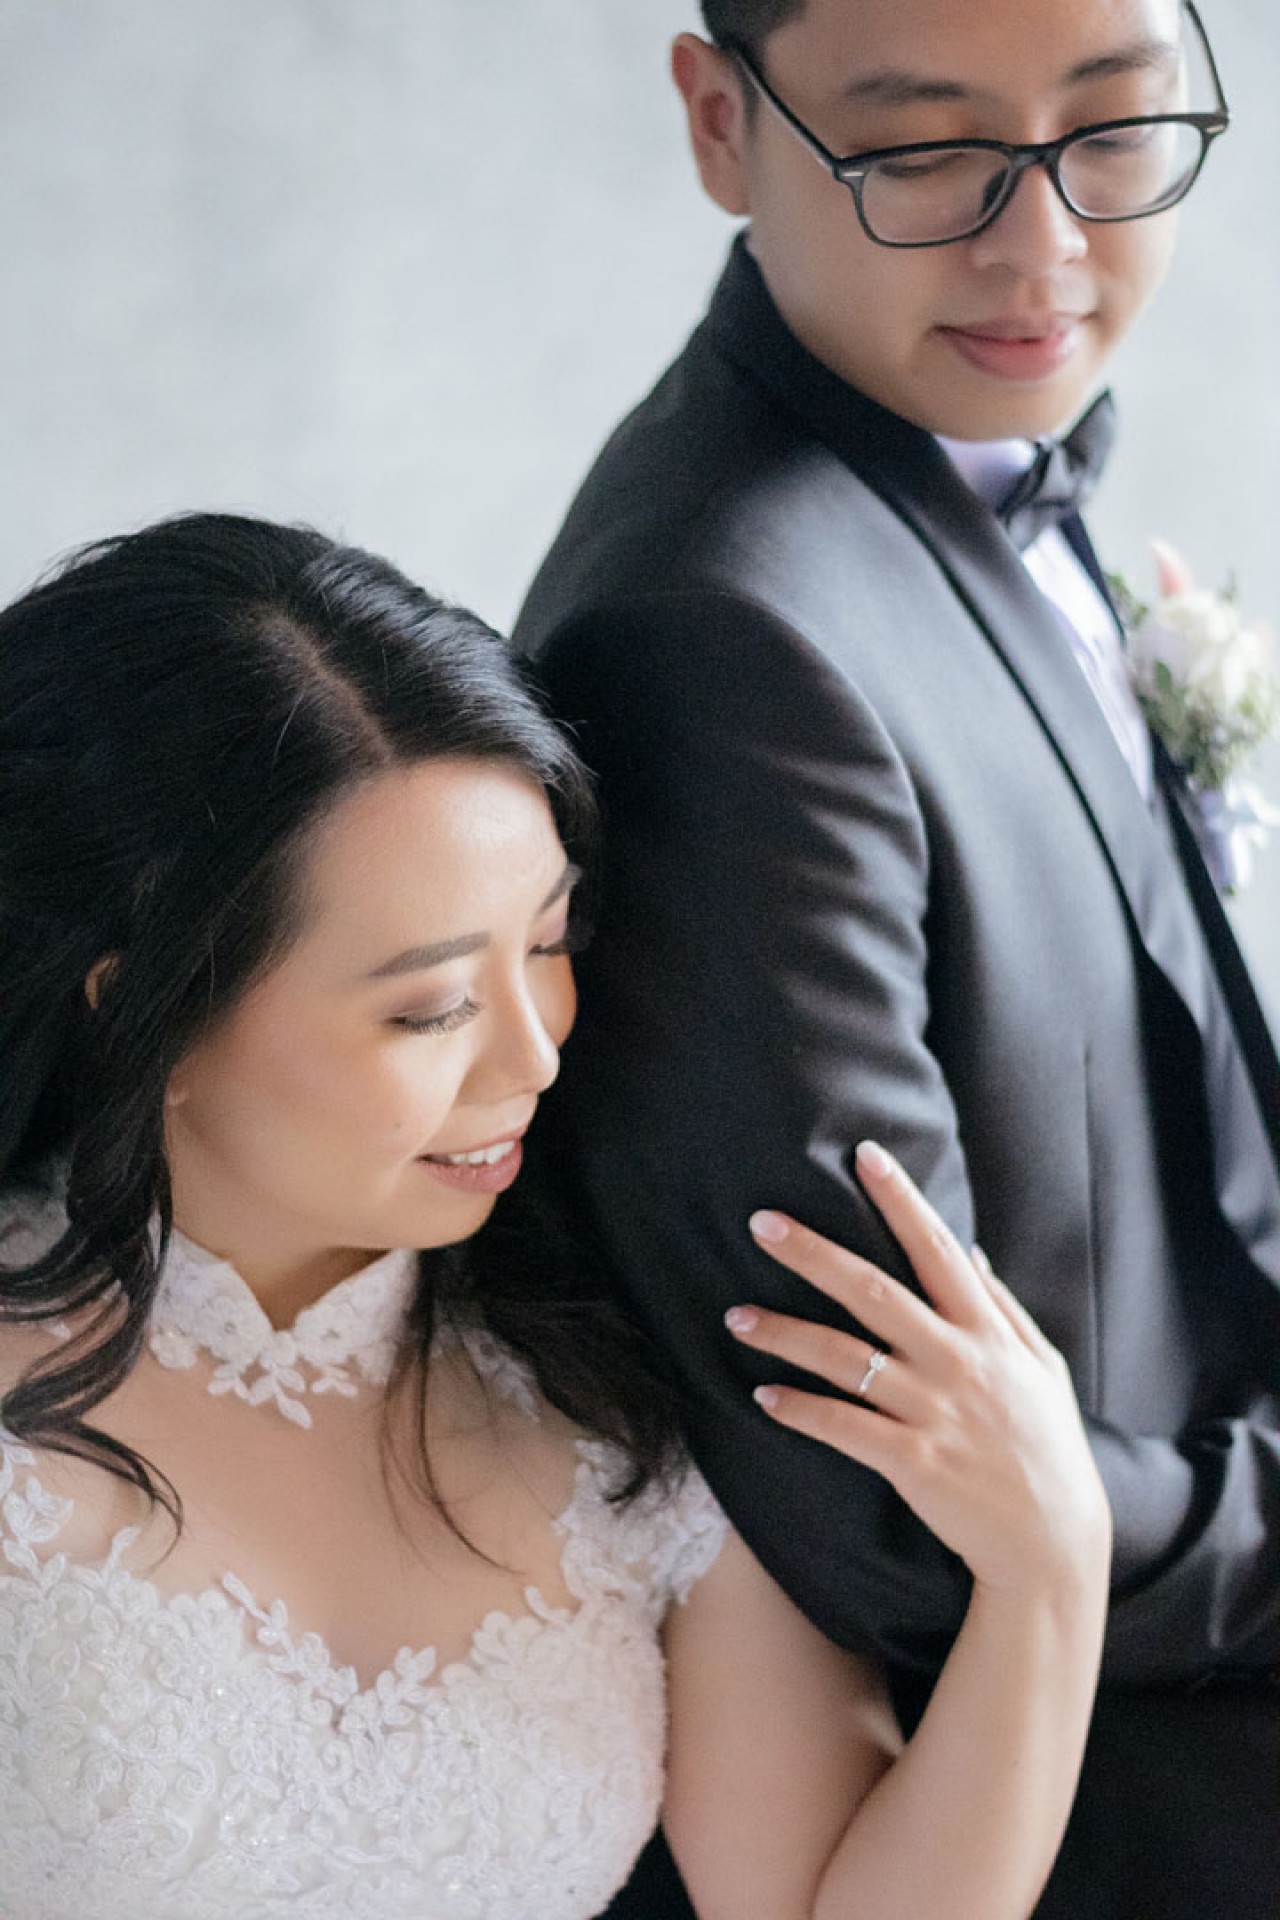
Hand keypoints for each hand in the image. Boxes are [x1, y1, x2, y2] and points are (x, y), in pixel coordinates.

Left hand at [725, 1143, 1109, 1597]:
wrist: (1053, 1543)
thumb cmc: (1046, 1449)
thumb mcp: (1041, 1368)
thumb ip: (1004, 1307)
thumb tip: (970, 1252)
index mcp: (988, 1332)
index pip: (938, 1249)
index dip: (902, 1200)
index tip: (865, 1155)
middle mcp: (958, 1362)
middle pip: (873, 1292)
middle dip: (813, 1253)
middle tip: (760, 1222)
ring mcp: (934, 1412)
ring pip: (844, 1359)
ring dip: (784, 1334)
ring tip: (735, 1316)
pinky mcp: (913, 1462)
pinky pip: (842, 1427)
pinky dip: (799, 1410)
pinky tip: (762, 1396)